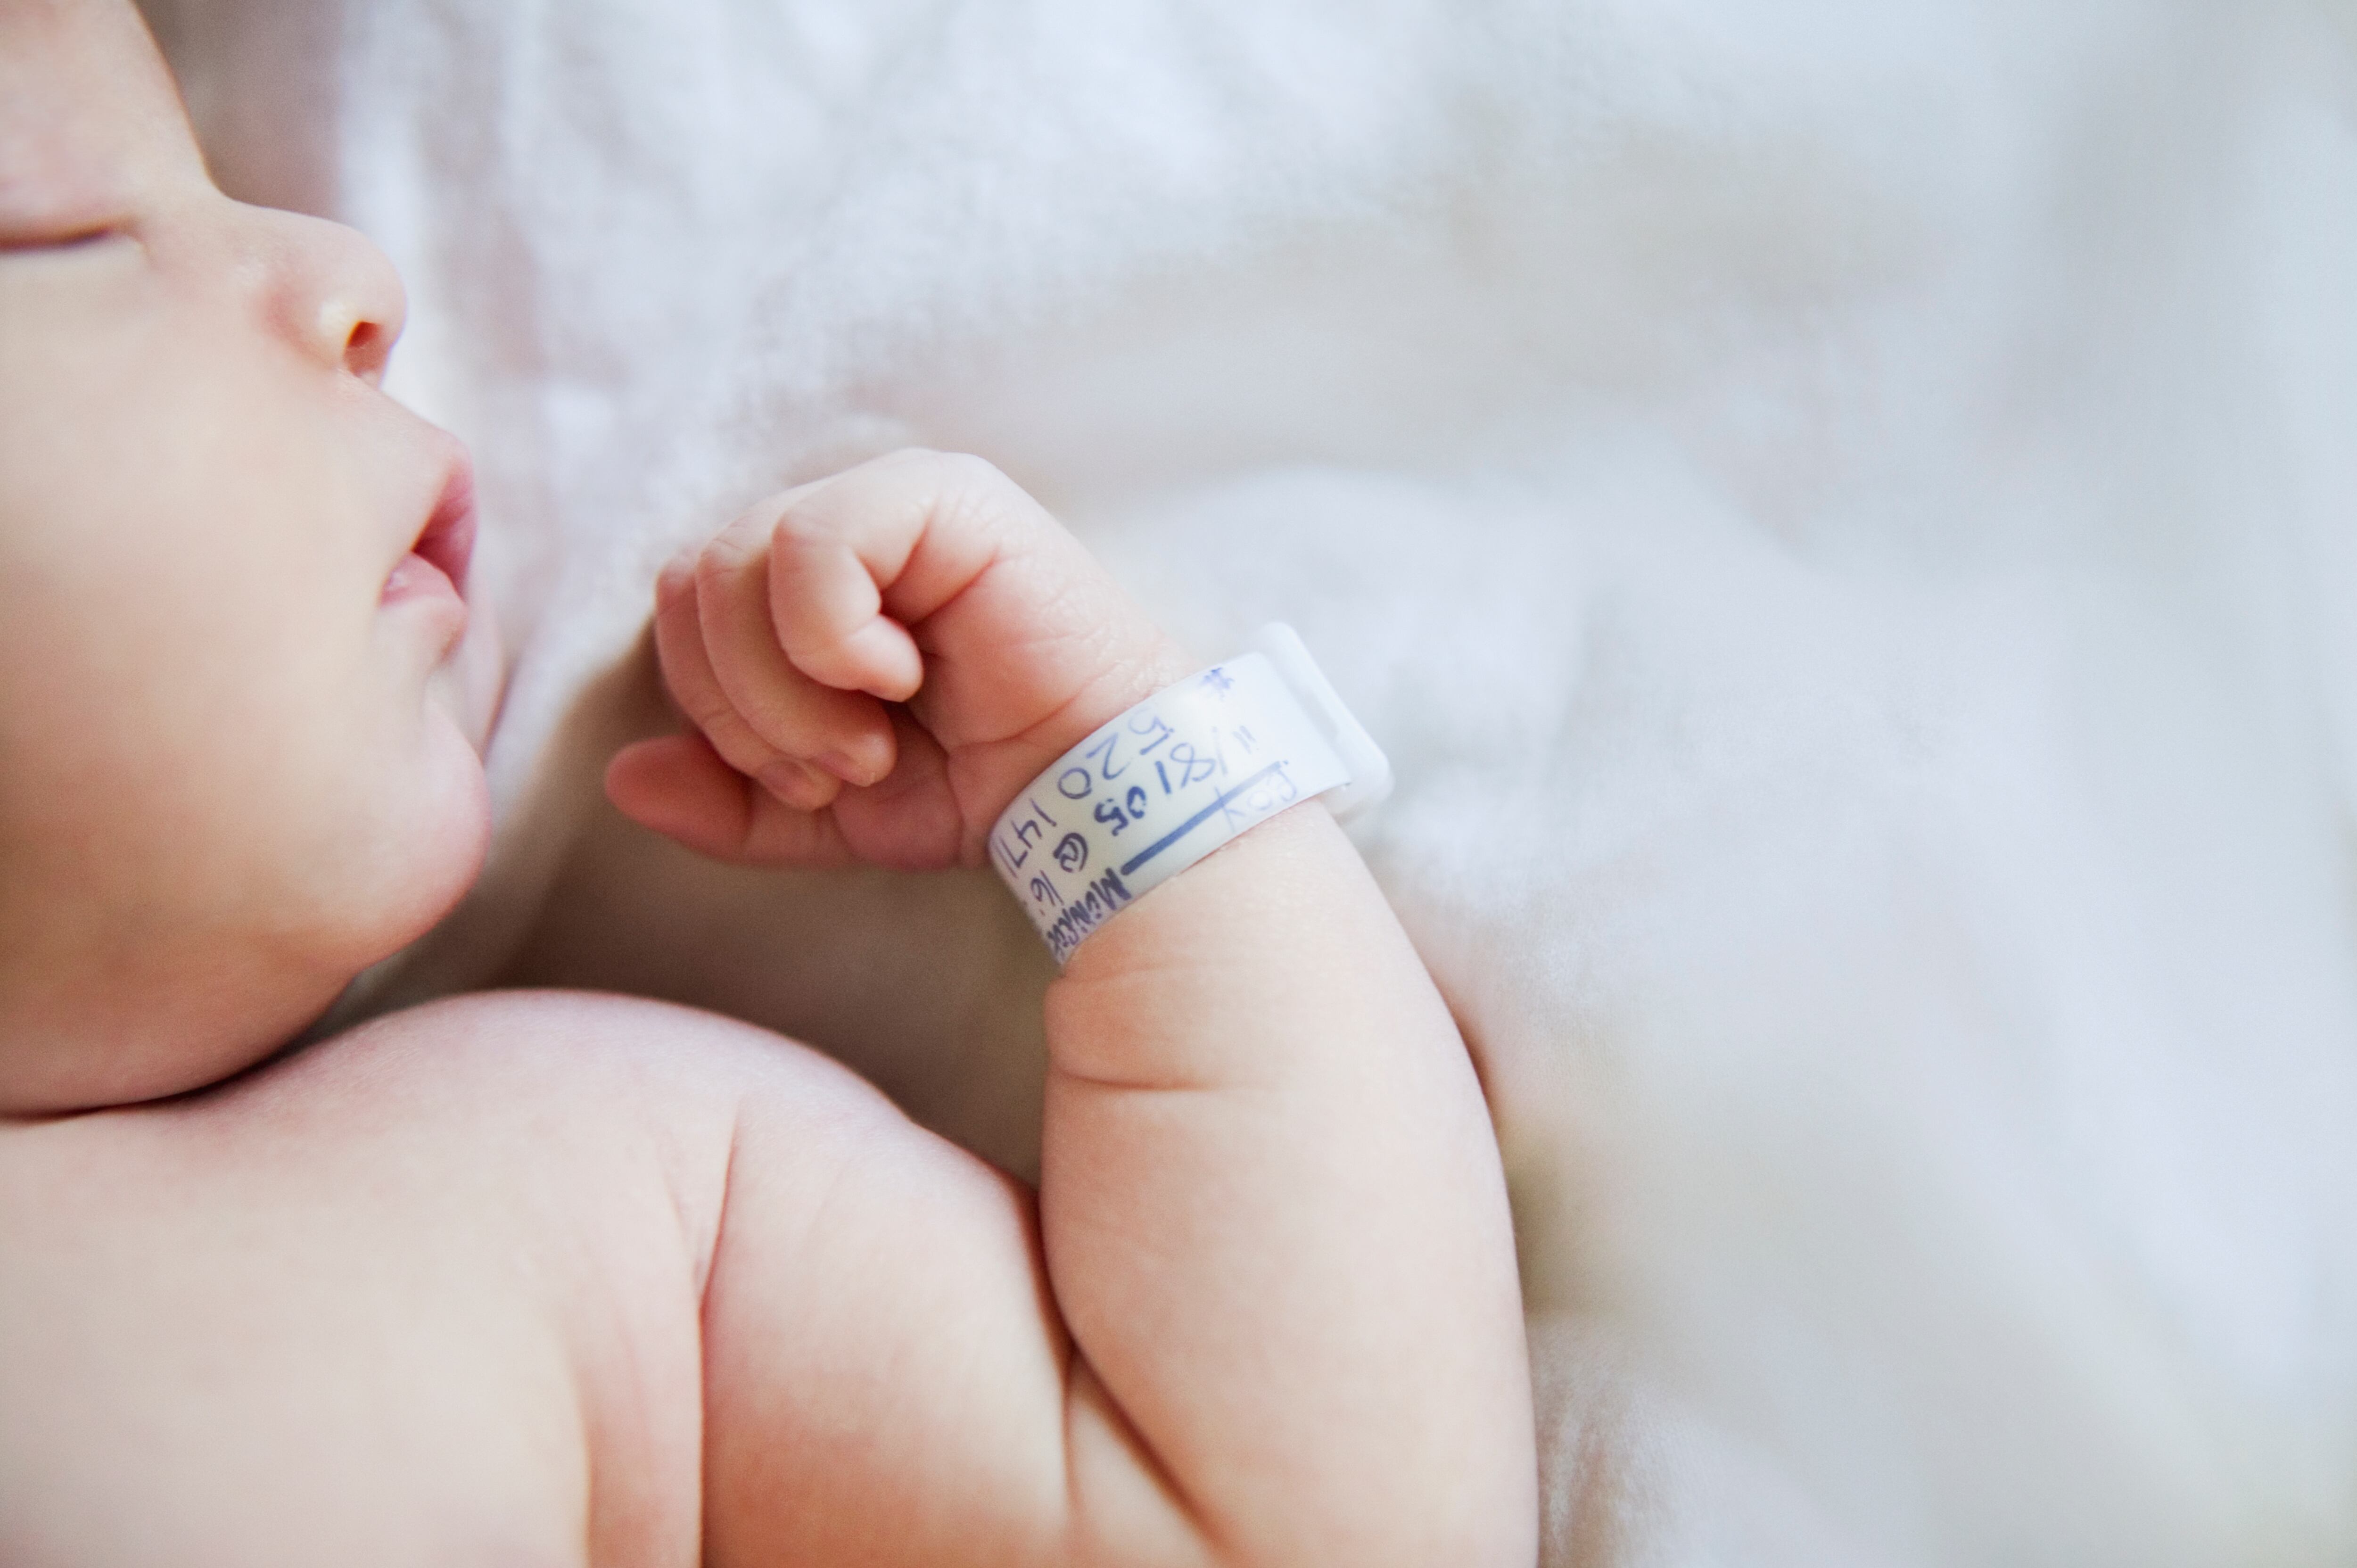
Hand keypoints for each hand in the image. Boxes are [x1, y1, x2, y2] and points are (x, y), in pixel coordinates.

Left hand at [605, 450, 1188, 870]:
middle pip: (691, 582)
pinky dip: (832, 639)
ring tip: (870, 739)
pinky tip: (901, 677)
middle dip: (743, 707)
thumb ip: (726, 799)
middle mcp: (843, 523)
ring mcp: (891, 499)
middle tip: (840, 765)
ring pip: (734, 564)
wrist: (1095, 796)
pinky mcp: (938, 495)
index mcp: (808, 582)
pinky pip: (810, 547)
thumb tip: (621, 778)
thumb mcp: (826, 814)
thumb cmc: (979, 788)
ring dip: (787, 689)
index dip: (715, 709)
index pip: (683, 608)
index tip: (811, 779)